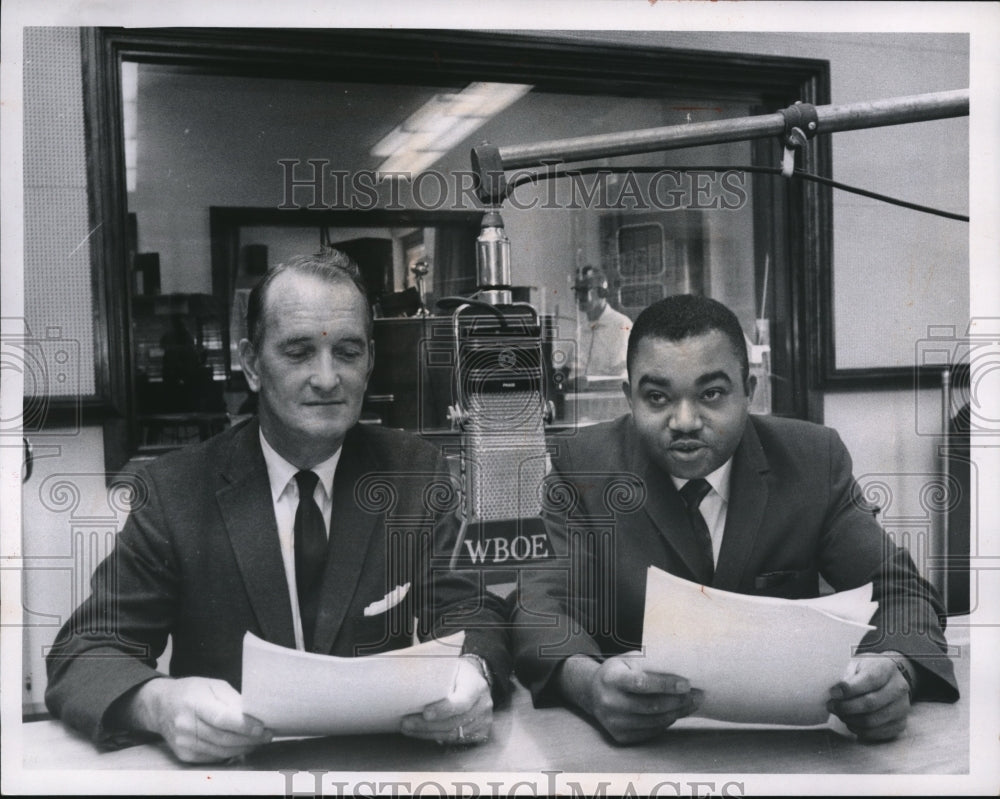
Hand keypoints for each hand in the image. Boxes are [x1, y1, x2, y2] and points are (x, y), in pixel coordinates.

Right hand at [127, 677, 272, 762]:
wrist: (161, 705)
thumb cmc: (192, 691)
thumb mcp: (213, 685)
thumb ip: (232, 700)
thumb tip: (254, 715)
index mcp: (194, 702)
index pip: (221, 718)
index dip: (244, 725)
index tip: (262, 727)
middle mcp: (185, 724)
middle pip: (223, 738)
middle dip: (249, 739)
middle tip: (267, 736)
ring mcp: (183, 742)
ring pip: (220, 751)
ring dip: (243, 748)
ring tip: (258, 741)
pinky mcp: (184, 754)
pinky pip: (212, 757)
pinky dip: (230, 753)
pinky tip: (241, 746)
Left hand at [400, 656, 491, 744]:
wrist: (477, 679)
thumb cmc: (458, 672)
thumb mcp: (451, 665)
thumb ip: (436, 673)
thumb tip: (408, 677)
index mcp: (476, 686)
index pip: (462, 702)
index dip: (444, 710)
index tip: (425, 713)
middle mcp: (483, 705)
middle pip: (454, 722)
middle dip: (427, 725)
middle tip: (406, 723)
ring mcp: (483, 720)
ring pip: (453, 734)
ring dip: (428, 733)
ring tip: (408, 728)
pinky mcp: (480, 732)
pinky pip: (456, 740)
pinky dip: (436, 737)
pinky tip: (421, 733)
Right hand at [561, 653, 701, 744]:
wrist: (593, 693)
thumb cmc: (617, 672)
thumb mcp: (627, 660)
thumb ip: (649, 663)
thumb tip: (682, 665)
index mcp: (611, 679)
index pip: (642, 683)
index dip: (666, 684)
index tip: (686, 683)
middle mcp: (610, 703)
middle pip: (651, 706)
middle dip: (678, 701)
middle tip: (697, 694)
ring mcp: (614, 722)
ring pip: (654, 722)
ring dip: (677, 713)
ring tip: (692, 703)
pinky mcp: (620, 736)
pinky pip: (651, 731)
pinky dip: (666, 722)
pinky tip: (675, 712)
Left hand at [827, 653, 911, 741]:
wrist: (888, 679)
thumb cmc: (866, 670)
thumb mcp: (857, 664)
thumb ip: (847, 676)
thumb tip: (836, 693)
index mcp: (887, 668)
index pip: (870, 680)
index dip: (849, 689)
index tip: (833, 692)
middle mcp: (899, 688)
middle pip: (870, 703)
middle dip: (845, 707)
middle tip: (831, 706)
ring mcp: (902, 708)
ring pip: (872, 721)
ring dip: (850, 719)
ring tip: (839, 713)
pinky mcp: (900, 724)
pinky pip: (876, 733)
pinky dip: (859, 730)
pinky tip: (850, 721)